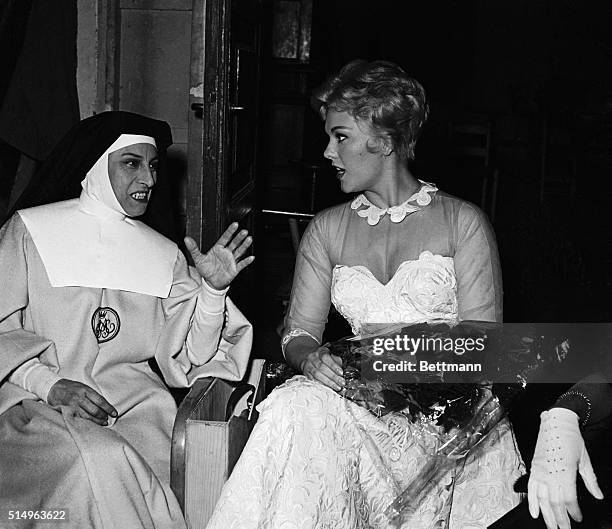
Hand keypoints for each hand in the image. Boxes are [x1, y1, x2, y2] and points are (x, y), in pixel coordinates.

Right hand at [47, 379, 117, 425]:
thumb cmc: (72, 388)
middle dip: (103, 416)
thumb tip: (105, 406)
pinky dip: (86, 423)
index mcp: (86, 390)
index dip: (109, 408)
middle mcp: (79, 398)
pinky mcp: (67, 412)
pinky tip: (91, 425)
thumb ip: (93, 396)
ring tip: (102, 423)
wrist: (54, 388)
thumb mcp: (84, 387)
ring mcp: (72, 406)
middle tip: (107, 419)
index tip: (115, 414)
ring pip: (87, 417)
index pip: (100, 401)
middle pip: (95, 410)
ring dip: (96, 422)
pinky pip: (78, 420)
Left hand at [185, 223, 253, 289]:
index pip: (225, 238)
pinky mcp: (235, 269)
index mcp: (218, 248)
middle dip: (239, 237)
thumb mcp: (198, 259)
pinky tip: (251, 257)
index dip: (230, 231)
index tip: (235, 224)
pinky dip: (246, 261)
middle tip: (244, 231)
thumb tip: (186, 239)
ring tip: (249, 239)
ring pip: (240, 251)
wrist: (211, 282)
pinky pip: (242, 264)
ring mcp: (232, 260)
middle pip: (234, 243)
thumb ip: (193, 248)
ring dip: (244, 245)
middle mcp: (227, 253)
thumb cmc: (206, 269)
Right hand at [300, 346, 344, 390]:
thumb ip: (337, 361)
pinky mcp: (306, 374)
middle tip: (341, 382)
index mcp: (320, 351)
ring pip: (317, 375)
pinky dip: (322, 385)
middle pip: (321, 367)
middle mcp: (312, 358)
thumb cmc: (323, 358)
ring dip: (328, 382)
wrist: (309, 359)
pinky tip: (329, 388)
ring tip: (337, 387)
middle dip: (333, 376)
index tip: (341, 372)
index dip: (333, 365)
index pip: (326, 357)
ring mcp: (308, 366)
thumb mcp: (331, 355)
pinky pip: (313, 380)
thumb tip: (343, 369)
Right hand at [528, 408, 603, 528]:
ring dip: (547, 515)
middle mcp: (550, 472)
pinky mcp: (534, 467)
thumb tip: (598, 495)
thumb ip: (591, 480)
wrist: (555, 422)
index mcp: (565, 470)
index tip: (578, 518)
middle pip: (555, 502)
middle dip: (560, 519)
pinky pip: (531, 488)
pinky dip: (532, 501)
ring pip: (541, 498)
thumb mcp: (585, 459)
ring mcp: (540, 470)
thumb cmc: (571, 438)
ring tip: (551, 527)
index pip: (569, 497)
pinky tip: (535, 512)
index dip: (574, 510)